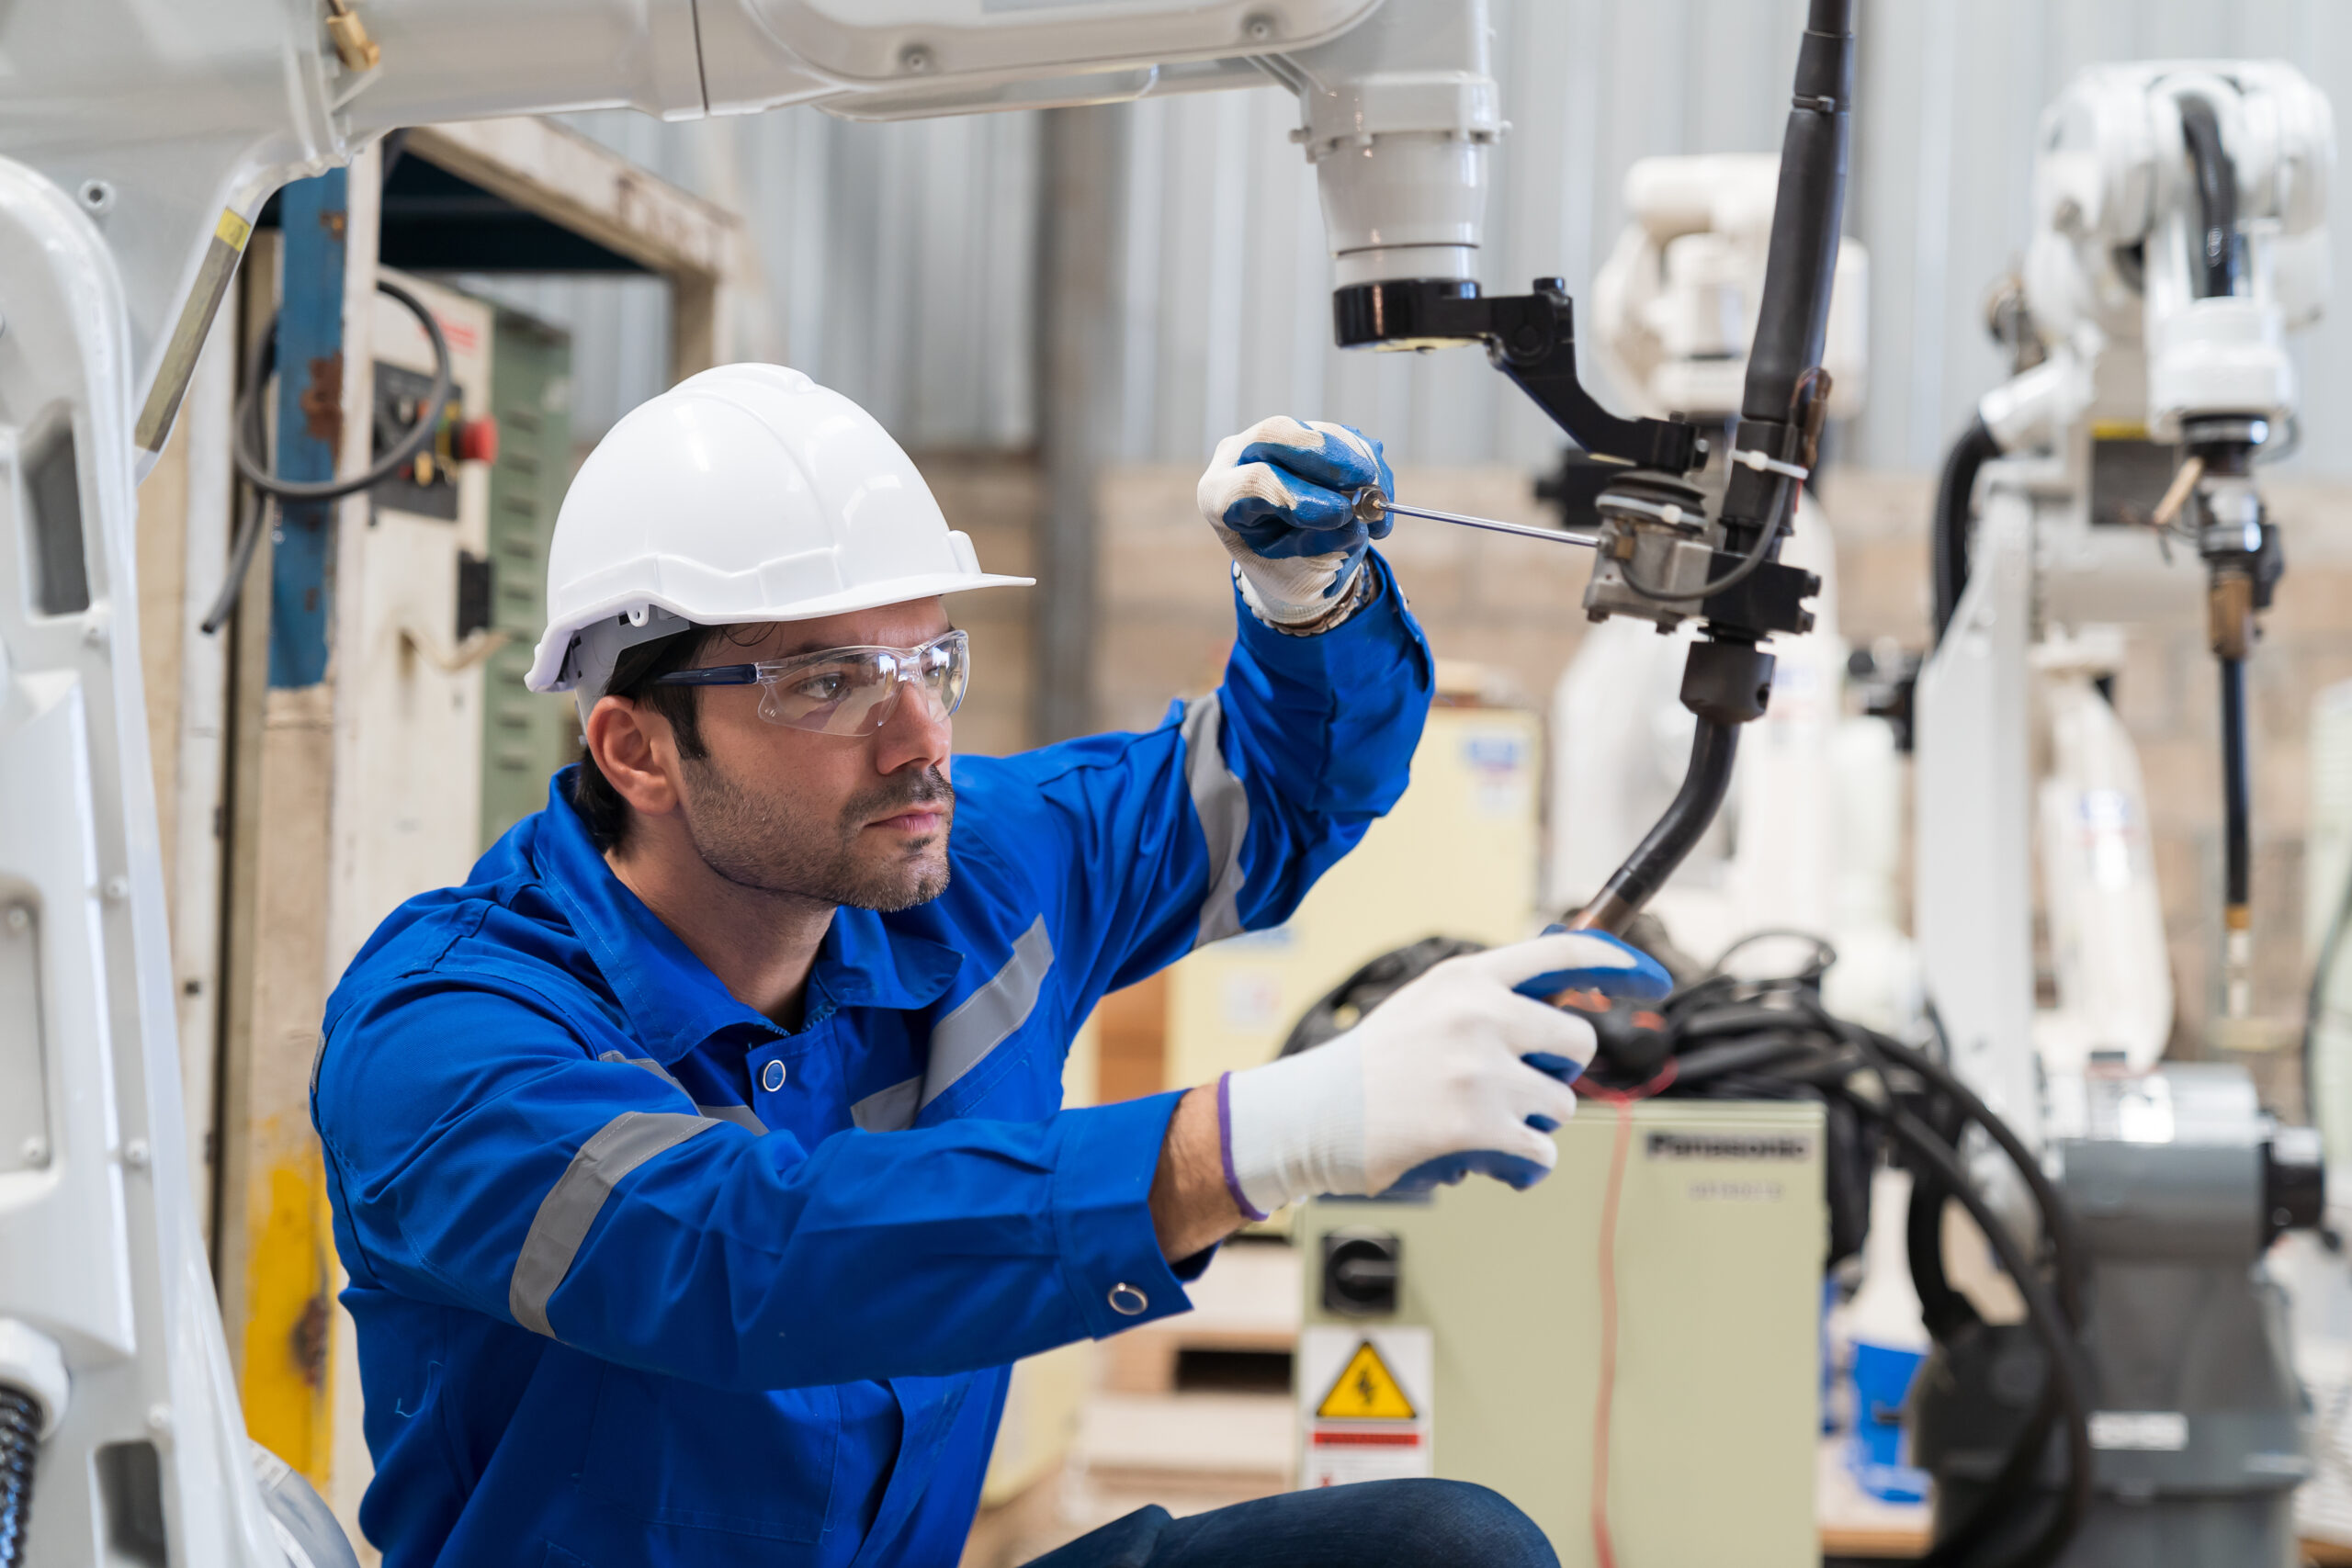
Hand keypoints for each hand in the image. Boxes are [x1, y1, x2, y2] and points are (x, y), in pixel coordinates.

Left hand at [1196, 417, 1393, 626]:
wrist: (1291, 559)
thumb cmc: (1287, 568)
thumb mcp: (1299, 571)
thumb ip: (1324, 548)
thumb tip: (1356, 524)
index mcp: (1218, 495)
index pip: (1253, 484)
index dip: (1299, 496)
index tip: (1341, 516)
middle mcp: (1236, 455)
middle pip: (1277, 433)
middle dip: (1328, 455)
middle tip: (1368, 479)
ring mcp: (1270, 438)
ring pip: (1318, 433)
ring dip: (1359, 463)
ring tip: (1383, 504)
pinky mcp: (1306, 434)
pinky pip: (1342, 436)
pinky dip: (1369, 462)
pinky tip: (1381, 491)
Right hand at [1217, 932, 1665, 1214]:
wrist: (1308, 1114)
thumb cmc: (1368, 1068)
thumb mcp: (1426, 1005)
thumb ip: (1487, 1001)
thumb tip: (1562, 1012)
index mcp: (1467, 978)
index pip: (1564, 954)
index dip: (1621, 966)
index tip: (1654, 981)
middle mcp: (1479, 1015)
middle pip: (1579, 1044)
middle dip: (1559, 1072)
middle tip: (1516, 1087)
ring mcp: (1480, 1070)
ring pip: (1561, 1105)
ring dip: (1531, 1123)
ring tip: (1479, 1123)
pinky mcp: (1477, 1125)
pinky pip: (1541, 1152)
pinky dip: (1520, 1163)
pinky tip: (1481, 1156)